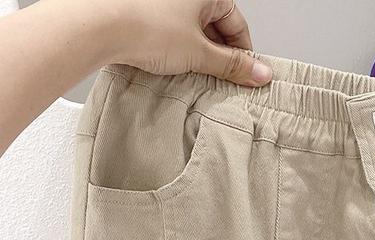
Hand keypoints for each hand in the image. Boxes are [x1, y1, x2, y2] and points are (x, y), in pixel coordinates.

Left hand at [105, 0, 271, 86]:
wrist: (98, 23)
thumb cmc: (143, 26)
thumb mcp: (199, 53)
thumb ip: (232, 66)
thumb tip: (259, 73)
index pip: (236, 23)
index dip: (242, 54)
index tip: (244, 75)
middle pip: (214, 24)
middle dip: (218, 54)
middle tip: (218, 78)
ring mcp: (164, 0)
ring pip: (192, 27)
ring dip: (196, 51)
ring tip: (190, 70)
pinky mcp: (144, 8)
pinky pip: (170, 28)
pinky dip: (175, 45)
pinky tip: (170, 61)